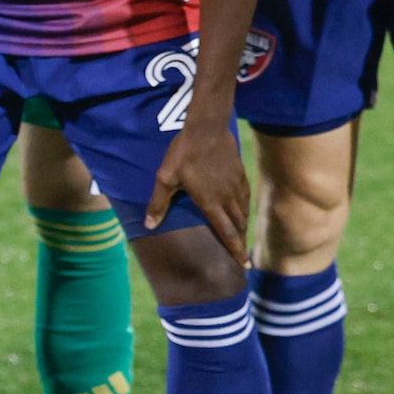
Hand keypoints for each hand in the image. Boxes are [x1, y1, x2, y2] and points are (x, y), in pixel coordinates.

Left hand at [142, 115, 249, 267]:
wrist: (207, 128)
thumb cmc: (183, 153)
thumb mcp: (165, 178)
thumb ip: (158, 203)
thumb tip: (149, 225)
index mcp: (211, 202)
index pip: (227, 232)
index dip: (236, 250)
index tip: (245, 264)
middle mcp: (228, 197)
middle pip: (238, 225)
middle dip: (241, 241)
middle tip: (243, 254)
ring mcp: (236, 185)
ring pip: (244, 211)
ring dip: (244, 225)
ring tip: (242, 234)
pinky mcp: (240, 173)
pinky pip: (245, 195)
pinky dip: (245, 207)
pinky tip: (242, 207)